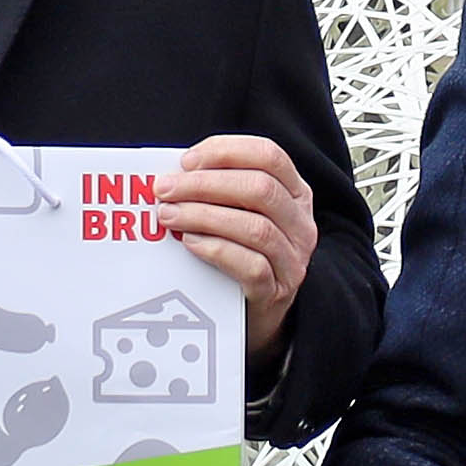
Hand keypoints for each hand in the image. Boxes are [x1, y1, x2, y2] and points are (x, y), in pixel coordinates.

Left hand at [161, 134, 321, 364]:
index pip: (269, 155)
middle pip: (260, 188)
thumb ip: (218, 188)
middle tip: (165, 189)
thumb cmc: (240, 253)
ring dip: (204, 216)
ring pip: (255, 227)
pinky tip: (190, 243)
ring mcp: (293, 260)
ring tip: (169, 216)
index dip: (226, 152)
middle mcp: (301, 224)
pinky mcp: (276, 291)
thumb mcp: (239, 213)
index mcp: (295, 194)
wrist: (253, 313)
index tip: (186, 161)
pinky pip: (251, 265)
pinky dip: (215, 249)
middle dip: (204, 184)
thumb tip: (173, 172)